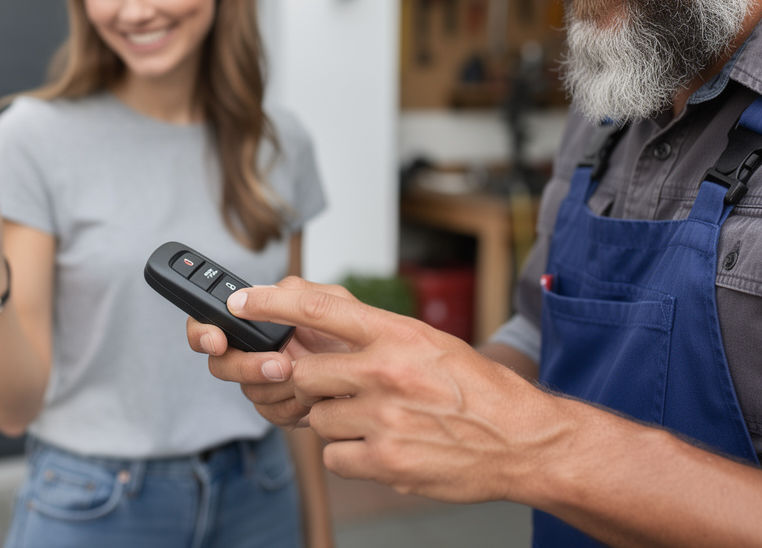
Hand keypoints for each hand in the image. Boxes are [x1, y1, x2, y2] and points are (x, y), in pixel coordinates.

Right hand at [188, 276, 352, 426]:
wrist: (388, 377)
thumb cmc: (361, 332)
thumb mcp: (331, 301)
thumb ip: (290, 294)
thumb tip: (245, 296)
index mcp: (260, 320)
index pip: (210, 323)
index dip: (203, 332)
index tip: (217, 340)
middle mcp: (256, 350)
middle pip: (221, 364)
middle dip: (247, 366)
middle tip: (281, 365)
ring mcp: (267, 382)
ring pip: (247, 392)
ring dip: (280, 388)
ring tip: (313, 380)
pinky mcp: (282, 409)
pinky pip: (270, 413)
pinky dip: (293, 408)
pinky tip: (316, 398)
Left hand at [210, 279, 568, 503]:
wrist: (522, 440)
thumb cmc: (477, 389)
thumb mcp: (429, 343)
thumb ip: (375, 336)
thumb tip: (319, 327)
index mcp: (397, 333)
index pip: (317, 307)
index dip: (270, 302)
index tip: (240, 302)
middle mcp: (386, 371)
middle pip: (306, 373)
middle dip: (318, 385)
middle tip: (350, 391)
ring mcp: (383, 418)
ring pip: (318, 418)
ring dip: (338, 423)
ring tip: (381, 421)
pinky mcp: (385, 460)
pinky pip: (334, 456)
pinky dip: (351, 455)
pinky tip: (384, 447)